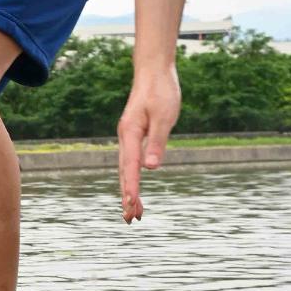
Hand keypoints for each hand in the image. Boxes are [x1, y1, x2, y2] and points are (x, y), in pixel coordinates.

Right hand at [118, 66, 180, 221]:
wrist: (154, 71)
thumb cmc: (161, 91)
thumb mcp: (164, 116)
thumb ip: (157, 142)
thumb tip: (151, 168)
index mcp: (131, 133)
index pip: (131, 167)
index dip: (132, 188)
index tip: (132, 206)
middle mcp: (126, 137)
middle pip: (125, 172)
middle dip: (127, 196)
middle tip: (131, 219)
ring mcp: (128, 136)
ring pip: (127, 169)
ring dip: (129, 190)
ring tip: (134, 211)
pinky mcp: (134, 135)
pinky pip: (131, 161)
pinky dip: (132, 177)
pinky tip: (135, 187)